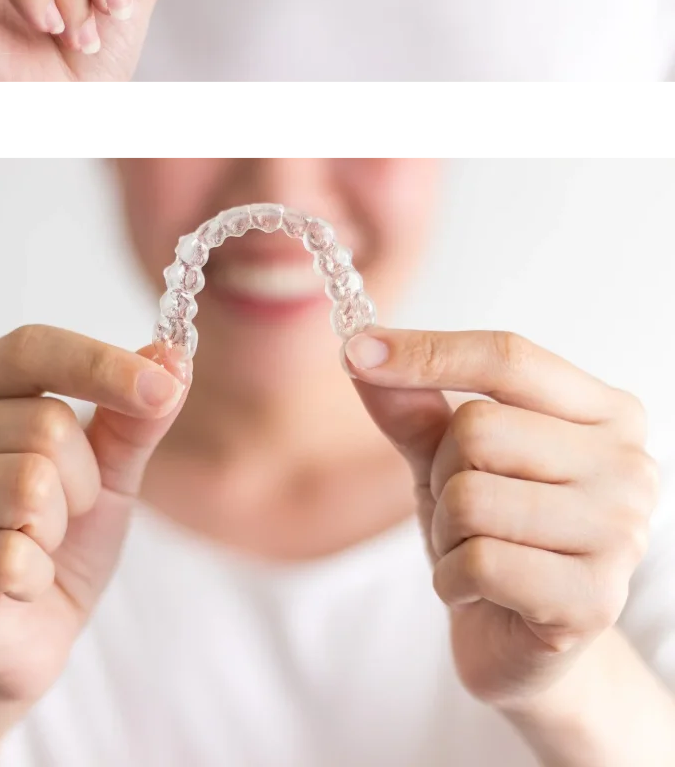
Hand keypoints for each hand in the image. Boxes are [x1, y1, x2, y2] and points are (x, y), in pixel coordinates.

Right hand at [0, 326, 187, 706]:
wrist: (25, 637)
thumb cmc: (60, 537)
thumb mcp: (108, 466)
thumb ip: (135, 414)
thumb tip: (174, 355)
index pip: (30, 349)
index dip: (100, 365)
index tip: (163, 386)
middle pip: (42, 424)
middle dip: (82, 480)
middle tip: (62, 513)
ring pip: (28, 485)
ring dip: (57, 527)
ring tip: (35, 542)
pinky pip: (10, 555)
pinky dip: (36, 577)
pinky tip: (15, 583)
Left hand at [344, 328, 659, 708]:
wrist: (519, 641)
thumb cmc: (494, 533)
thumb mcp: (446, 457)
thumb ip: (411, 402)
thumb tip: (360, 345)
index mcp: (607, 412)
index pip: (509, 357)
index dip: (428, 351)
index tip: (358, 349)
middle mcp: (629, 465)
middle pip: (480, 428)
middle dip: (442, 472)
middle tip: (462, 509)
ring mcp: (620, 534)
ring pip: (472, 497)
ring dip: (446, 531)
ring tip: (473, 551)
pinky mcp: (594, 600)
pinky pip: (479, 562)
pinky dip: (452, 579)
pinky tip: (478, 591)